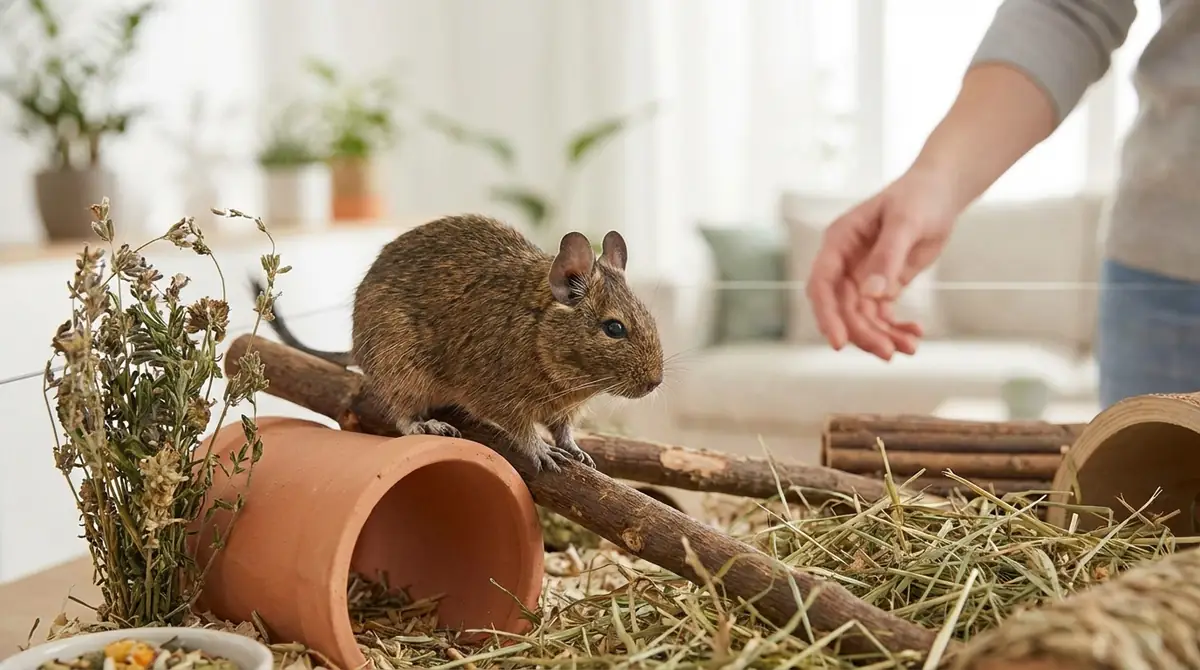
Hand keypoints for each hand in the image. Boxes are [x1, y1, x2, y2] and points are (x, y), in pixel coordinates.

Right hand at [806, 168, 962, 359]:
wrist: (941, 191)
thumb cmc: (919, 197)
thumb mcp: (905, 223)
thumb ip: (887, 258)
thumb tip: (872, 294)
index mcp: (839, 242)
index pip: (822, 284)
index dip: (827, 315)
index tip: (838, 343)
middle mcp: (845, 263)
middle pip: (843, 308)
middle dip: (862, 333)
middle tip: (887, 353)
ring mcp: (863, 276)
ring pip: (863, 317)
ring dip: (882, 335)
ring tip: (909, 347)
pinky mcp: (884, 284)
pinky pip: (882, 315)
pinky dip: (896, 328)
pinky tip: (914, 334)